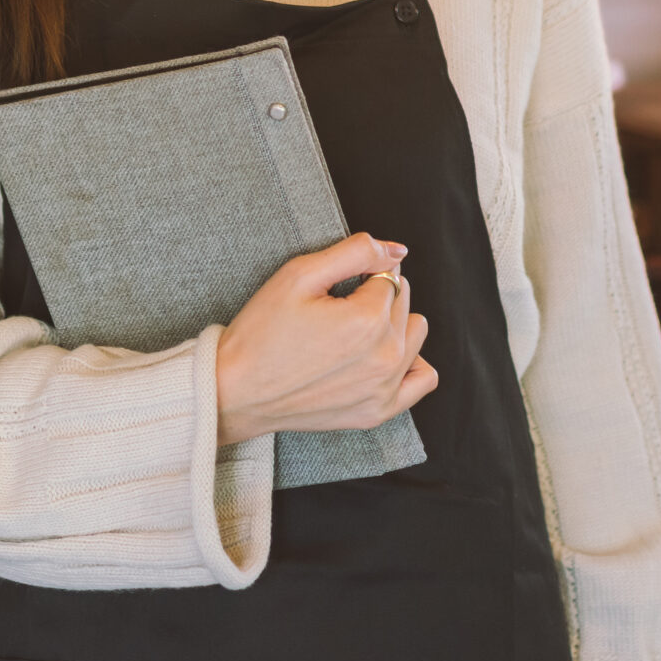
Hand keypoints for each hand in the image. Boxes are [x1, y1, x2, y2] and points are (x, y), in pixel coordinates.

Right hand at [214, 231, 435, 445]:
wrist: (237, 390)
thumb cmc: (262, 332)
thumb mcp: (300, 274)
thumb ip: (355, 251)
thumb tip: (396, 249)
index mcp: (367, 319)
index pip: (389, 274)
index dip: (362, 273)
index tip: (335, 287)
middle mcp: (385, 356)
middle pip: (404, 302)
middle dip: (377, 296)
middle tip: (335, 310)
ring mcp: (385, 388)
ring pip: (416, 333)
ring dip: (394, 324)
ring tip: (355, 331)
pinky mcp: (379, 411)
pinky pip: (423, 379)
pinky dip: (411, 362)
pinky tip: (382, 355)